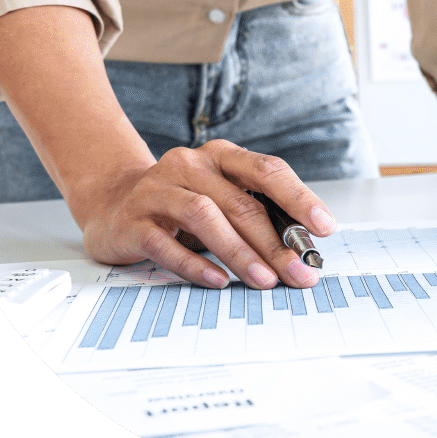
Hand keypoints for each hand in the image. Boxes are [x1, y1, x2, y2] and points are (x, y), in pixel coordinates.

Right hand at [79, 140, 336, 289]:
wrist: (111, 204)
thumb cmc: (182, 204)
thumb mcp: (221, 198)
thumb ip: (257, 214)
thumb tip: (303, 250)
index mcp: (221, 155)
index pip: (267, 170)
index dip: (299, 198)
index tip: (325, 228)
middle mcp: (189, 165)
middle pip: (241, 202)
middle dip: (276, 243)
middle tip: (298, 272)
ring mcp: (157, 191)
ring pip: (205, 217)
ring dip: (240, 252)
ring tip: (265, 280)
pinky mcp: (133, 222)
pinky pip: (167, 244)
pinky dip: (196, 265)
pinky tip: (219, 281)